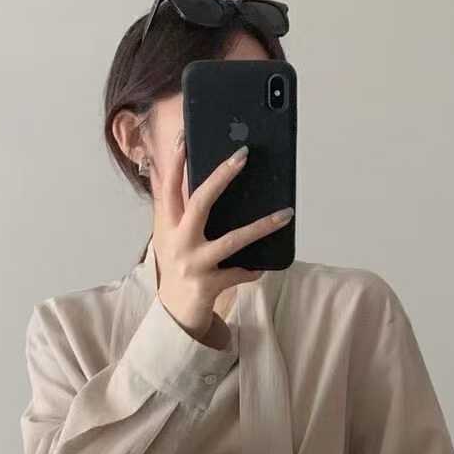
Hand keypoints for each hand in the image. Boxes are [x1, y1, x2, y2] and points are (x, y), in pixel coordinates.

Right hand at [151, 138, 294, 340]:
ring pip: (231, 240)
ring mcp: (193, 264)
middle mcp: (178, 242)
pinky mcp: (208, 286)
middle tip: (242, 155)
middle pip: (199, 202)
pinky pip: (239, 273)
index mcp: (168, 227)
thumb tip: (191, 176)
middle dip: (221, 177)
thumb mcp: (171, 238)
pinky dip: (252, 270)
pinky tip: (263, 267)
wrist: (174, 315)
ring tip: (285, 214)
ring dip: (261, 226)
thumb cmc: (178, 268)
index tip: (184, 138)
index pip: (168, 188)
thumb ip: (178, 210)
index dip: (173, 162)